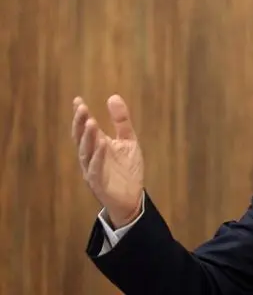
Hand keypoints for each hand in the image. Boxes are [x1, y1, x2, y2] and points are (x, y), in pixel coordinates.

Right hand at [72, 94, 144, 228]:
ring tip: (90, 122)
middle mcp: (91, 157)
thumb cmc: (127, 169)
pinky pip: (96, 169)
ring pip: (86, 153)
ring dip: (88, 138)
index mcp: (97, 146)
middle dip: (80, 123)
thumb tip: (113, 96)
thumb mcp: (128, 141)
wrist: (133, 197)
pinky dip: (98, 157)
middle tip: (81, 108)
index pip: (85, 129)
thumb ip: (121, 121)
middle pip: (82, 139)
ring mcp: (93, 170)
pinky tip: (102, 144)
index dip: (80, 116)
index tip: (78, 100)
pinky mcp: (99, 184)